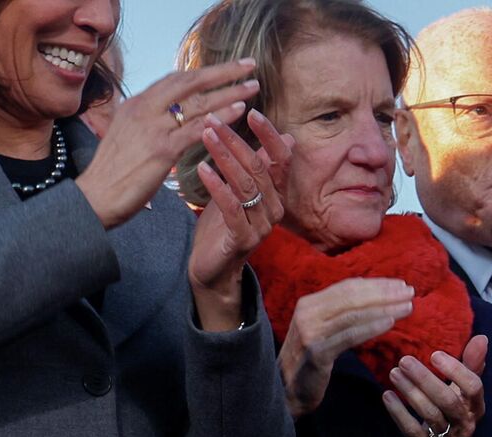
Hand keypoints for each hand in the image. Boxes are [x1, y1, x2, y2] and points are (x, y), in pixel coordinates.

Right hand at [75, 59, 260, 228]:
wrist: (95, 197)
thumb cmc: (114, 172)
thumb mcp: (127, 135)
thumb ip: (148, 122)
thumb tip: (170, 115)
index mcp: (135, 104)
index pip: (174, 79)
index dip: (203, 72)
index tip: (227, 67)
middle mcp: (143, 109)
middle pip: (189, 82)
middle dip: (222, 71)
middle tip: (249, 64)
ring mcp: (152, 128)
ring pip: (197, 104)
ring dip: (229, 93)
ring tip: (253, 87)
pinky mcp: (162, 149)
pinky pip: (197, 129)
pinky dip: (220, 118)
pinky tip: (239, 111)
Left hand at [189, 110, 294, 329]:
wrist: (213, 268)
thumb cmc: (225, 226)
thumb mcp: (241, 191)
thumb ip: (261, 167)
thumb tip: (288, 138)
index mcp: (277, 195)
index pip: (281, 160)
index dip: (269, 136)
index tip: (252, 112)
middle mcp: (275, 209)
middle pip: (259, 168)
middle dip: (235, 140)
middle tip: (212, 120)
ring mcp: (261, 226)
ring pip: (246, 185)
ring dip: (224, 157)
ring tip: (205, 136)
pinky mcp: (243, 240)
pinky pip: (233, 209)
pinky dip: (217, 187)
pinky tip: (203, 169)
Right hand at [278, 278, 415, 417]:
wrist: (286, 390)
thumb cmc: (311, 359)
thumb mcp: (323, 329)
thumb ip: (342, 313)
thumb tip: (377, 298)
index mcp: (309, 303)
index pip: (347, 287)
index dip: (376, 284)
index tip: (400, 285)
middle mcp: (307, 313)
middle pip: (352, 297)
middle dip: (384, 293)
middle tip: (410, 292)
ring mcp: (310, 331)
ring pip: (353, 314)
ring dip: (384, 308)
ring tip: (407, 307)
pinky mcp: (316, 352)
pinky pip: (350, 335)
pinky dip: (371, 327)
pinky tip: (390, 323)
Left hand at [381, 336, 488, 436]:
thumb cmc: (452, 422)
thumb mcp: (463, 397)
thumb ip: (471, 368)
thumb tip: (481, 338)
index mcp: (476, 408)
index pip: (474, 387)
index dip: (456, 369)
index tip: (435, 354)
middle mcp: (465, 425)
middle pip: (448, 400)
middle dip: (425, 379)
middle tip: (404, 360)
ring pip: (429, 414)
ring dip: (410, 392)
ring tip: (394, 373)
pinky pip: (412, 431)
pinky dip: (398, 412)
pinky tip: (387, 396)